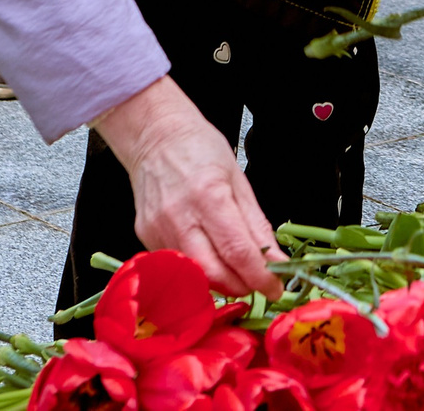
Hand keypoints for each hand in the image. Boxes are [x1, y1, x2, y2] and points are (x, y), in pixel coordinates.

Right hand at [95, 76, 282, 294]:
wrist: (155, 136)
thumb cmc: (199, 149)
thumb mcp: (238, 179)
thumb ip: (257, 225)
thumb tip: (276, 261)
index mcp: (209, 196)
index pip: (238, 252)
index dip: (260, 277)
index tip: (276, 287)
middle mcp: (180, 217)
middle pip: (214, 273)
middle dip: (241, 286)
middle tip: (258, 282)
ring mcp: (158, 230)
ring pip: (195, 276)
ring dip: (221, 282)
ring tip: (237, 271)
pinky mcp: (146, 238)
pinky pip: (179, 265)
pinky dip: (199, 270)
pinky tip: (210, 257)